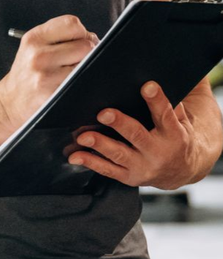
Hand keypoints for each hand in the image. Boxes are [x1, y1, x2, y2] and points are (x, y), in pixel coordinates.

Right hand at [0, 15, 97, 135]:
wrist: (9, 102)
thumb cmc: (28, 72)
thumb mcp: (33, 46)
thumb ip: (59, 36)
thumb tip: (93, 39)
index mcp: (34, 37)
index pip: (72, 23)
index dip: (81, 32)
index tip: (78, 41)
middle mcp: (38, 55)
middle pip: (85, 45)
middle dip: (88, 52)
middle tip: (79, 60)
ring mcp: (46, 76)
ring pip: (86, 65)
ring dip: (86, 69)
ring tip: (74, 73)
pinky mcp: (53, 94)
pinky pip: (82, 83)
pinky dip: (83, 83)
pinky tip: (72, 85)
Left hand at [68, 81, 199, 189]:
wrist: (183, 170)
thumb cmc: (177, 137)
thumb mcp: (181, 120)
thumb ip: (169, 104)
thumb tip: (150, 81)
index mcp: (173, 134)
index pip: (165, 114)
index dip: (156, 100)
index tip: (147, 86)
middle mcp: (158, 152)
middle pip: (137, 135)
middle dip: (119, 124)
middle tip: (104, 113)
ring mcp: (142, 166)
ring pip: (119, 155)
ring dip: (100, 144)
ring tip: (83, 136)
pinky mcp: (129, 177)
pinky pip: (108, 170)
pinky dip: (91, 162)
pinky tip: (76, 155)